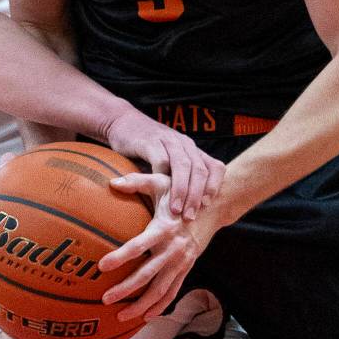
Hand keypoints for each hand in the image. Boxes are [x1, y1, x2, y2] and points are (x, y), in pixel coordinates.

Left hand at [98, 172, 219, 320]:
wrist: (213, 207)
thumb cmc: (182, 192)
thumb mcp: (161, 182)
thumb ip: (136, 182)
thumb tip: (111, 181)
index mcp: (163, 228)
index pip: (138, 246)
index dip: (120, 257)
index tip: (102, 266)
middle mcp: (172, 249)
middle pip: (146, 274)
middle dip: (125, 289)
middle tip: (106, 298)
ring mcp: (181, 262)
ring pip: (159, 290)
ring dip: (141, 305)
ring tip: (121, 315)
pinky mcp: (186, 269)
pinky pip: (172, 292)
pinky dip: (160, 306)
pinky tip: (145, 317)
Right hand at [104, 107, 224, 220]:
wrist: (123, 122)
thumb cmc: (148, 148)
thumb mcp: (169, 160)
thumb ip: (179, 177)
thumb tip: (192, 208)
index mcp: (193, 150)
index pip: (215, 166)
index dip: (214, 186)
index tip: (208, 205)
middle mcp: (184, 144)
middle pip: (199, 170)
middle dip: (197, 195)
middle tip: (190, 216)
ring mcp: (168, 141)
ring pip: (182, 166)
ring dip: (181, 190)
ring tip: (175, 210)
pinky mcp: (150, 141)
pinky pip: (160, 159)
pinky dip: (161, 176)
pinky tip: (157, 191)